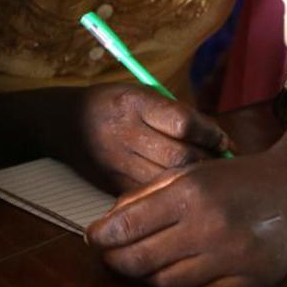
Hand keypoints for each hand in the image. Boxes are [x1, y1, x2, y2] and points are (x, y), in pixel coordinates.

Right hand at [75, 83, 231, 192]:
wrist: (62, 122)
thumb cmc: (112, 104)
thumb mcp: (139, 93)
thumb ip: (175, 113)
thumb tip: (217, 138)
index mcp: (135, 103)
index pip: (184, 122)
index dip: (210, 133)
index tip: (223, 139)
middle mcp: (126, 132)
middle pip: (180, 155)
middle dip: (207, 160)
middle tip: (220, 162)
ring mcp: (118, 161)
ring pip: (168, 179)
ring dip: (193, 179)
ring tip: (205, 176)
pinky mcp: (113, 184)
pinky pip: (152, 193)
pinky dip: (171, 193)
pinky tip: (180, 189)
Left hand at [87, 152, 286, 286]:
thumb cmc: (237, 179)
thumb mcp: (192, 173)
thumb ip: (148, 195)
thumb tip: (109, 223)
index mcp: (191, 193)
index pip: (128, 226)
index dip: (103, 238)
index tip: (94, 240)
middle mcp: (210, 226)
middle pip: (141, 261)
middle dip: (118, 262)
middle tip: (114, 258)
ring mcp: (233, 257)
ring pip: (167, 286)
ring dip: (155, 277)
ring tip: (156, 262)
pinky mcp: (253, 281)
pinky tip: (194, 271)